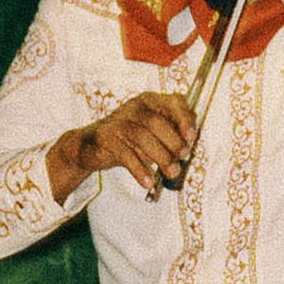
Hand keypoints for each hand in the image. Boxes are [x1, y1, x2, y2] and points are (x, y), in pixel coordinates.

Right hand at [50, 92, 196, 200]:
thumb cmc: (128, 139)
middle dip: (173, 143)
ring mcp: (118, 121)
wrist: (91, 146)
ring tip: (171, 172)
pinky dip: (140, 170)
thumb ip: (170, 135)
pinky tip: (148, 182)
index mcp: (150, 101)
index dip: (185, 119)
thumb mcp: (151, 132)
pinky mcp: (106, 138)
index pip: (173, 102)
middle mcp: (135, 107)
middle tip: (182, 158)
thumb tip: (188, 149)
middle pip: (157, 122)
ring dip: (161, 157)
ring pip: (143, 137)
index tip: (192, 137)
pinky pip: (126, 154)